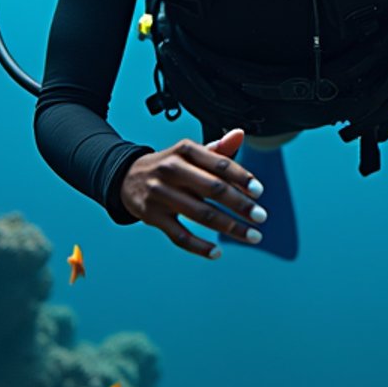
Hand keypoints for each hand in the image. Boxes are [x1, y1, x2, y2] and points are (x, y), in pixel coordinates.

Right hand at [118, 128, 265, 259]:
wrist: (126, 177)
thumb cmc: (169, 166)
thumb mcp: (189, 153)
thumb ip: (217, 149)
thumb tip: (240, 134)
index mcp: (184, 150)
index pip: (219, 163)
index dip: (242, 177)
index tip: (259, 192)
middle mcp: (171, 169)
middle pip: (213, 189)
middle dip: (241, 205)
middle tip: (261, 217)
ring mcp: (160, 194)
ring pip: (201, 215)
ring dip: (230, 227)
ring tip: (252, 236)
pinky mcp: (152, 216)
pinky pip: (179, 235)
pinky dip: (199, 246)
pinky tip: (217, 252)